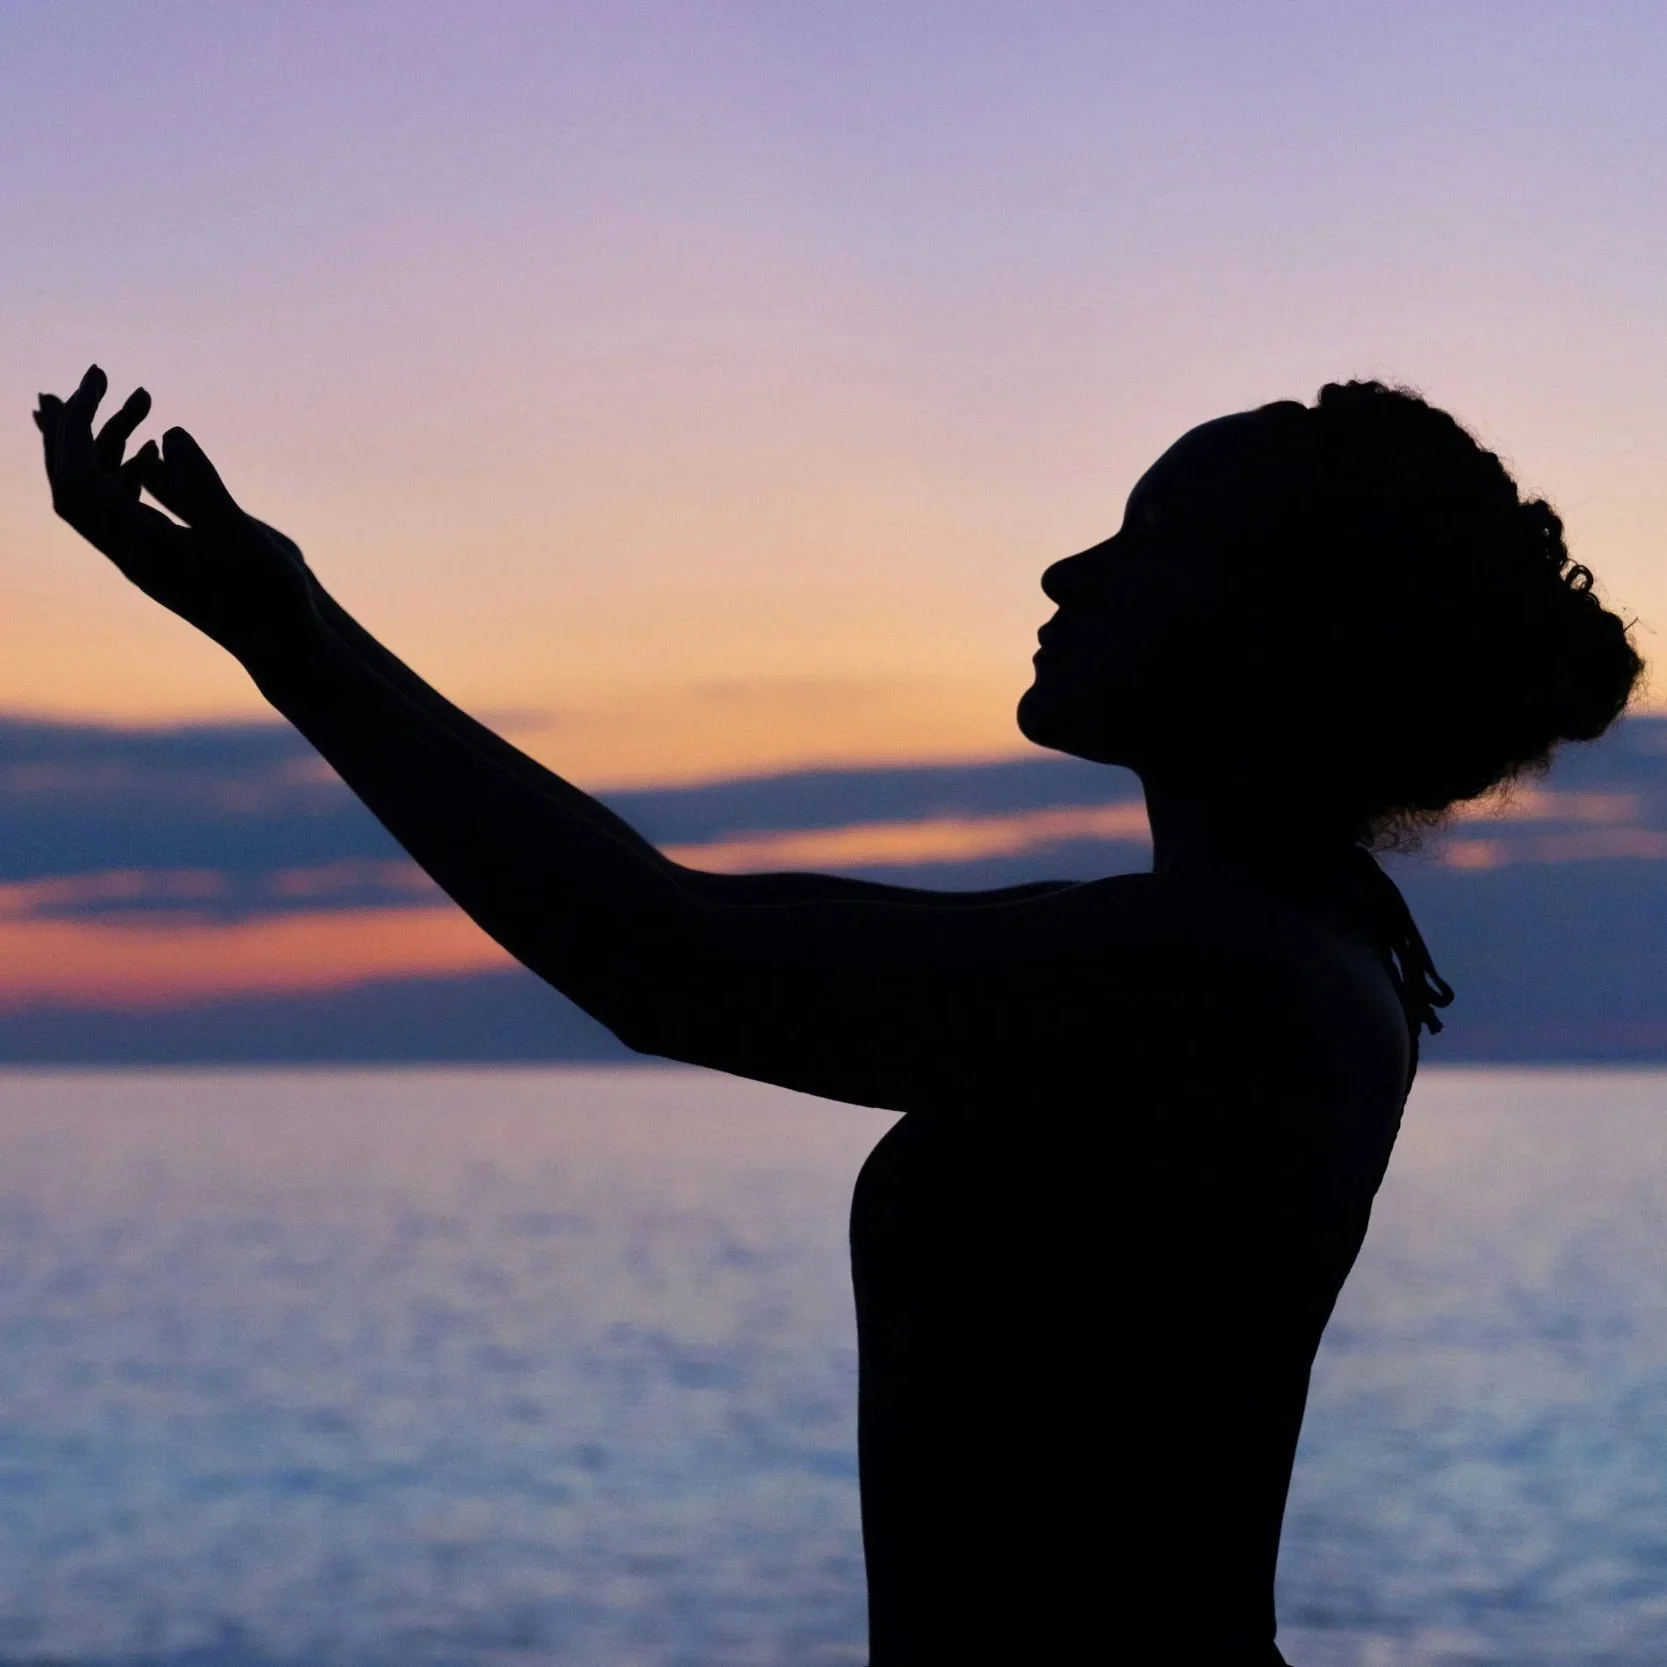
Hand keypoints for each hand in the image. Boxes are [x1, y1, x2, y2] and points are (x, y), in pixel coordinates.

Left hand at [35, 366, 319, 661]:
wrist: (284, 644)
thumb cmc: (269, 595)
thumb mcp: (241, 534)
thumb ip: (203, 485)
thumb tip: (169, 434)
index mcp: (139, 547)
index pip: (79, 477)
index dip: (78, 423)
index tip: (96, 379)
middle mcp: (130, 551)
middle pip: (71, 482)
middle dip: (75, 425)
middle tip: (93, 375)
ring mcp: (144, 555)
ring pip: (98, 492)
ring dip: (107, 441)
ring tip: (139, 400)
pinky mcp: (163, 557)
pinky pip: (124, 508)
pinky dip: (126, 469)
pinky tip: (152, 450)